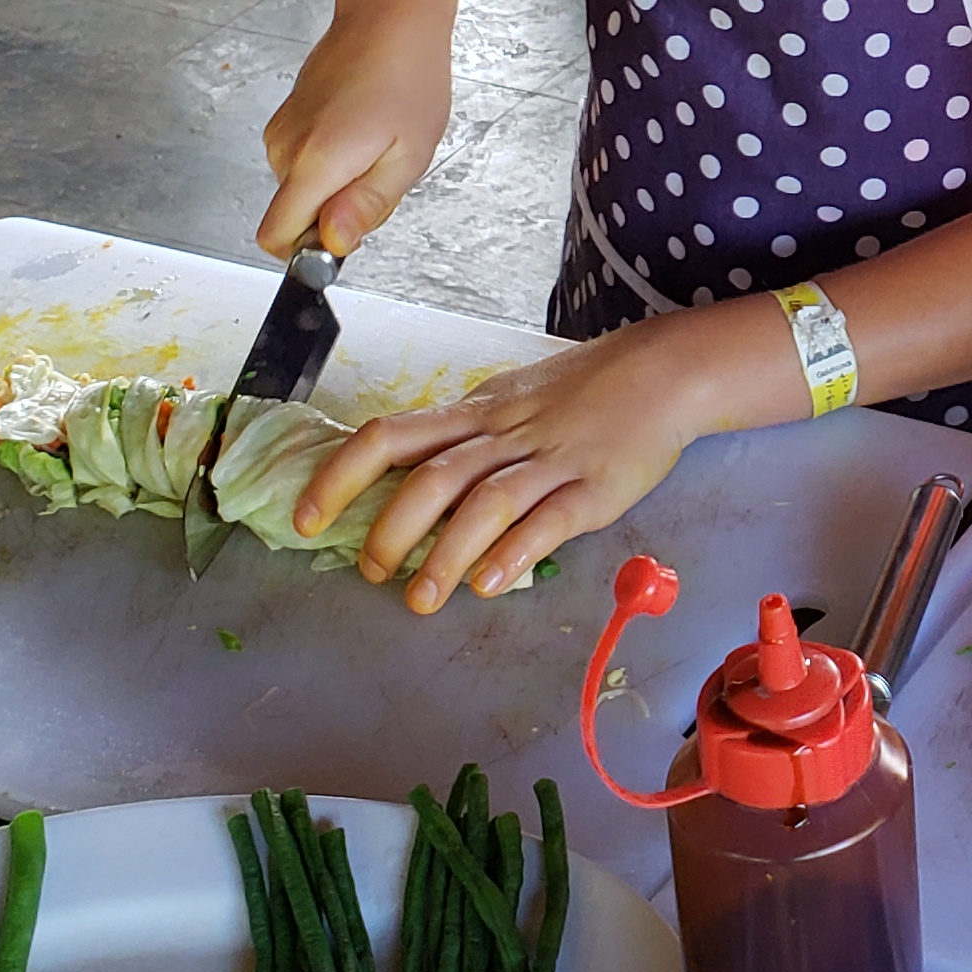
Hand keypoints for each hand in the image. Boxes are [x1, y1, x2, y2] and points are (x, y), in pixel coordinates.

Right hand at [257, 2, 454, 259]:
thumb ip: (367, 206)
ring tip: (376, 143)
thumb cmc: (408, 75)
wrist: (389, 13)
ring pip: (303, 190)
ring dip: (338, 183)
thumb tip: (333, 245)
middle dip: (337, 213)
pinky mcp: (285, 117)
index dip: (307, 253)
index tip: (344, 237)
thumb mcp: (409, 155)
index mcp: (315, 161)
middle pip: (296, 216)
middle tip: (380, 171)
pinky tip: (362, 128)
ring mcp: (281, 130)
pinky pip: (304, 163)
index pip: (275, 235)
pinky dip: (332, 159)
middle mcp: (285, 147)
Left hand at [296, 305, 783, 609]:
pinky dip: (515, 553)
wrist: (664, 372)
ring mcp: (550, 460)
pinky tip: (491, 585)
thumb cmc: (582, 392)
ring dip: (445, 554)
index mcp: (475, 414)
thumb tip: (406, 481)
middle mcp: (503, 435)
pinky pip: (548, 521)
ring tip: (422, 599)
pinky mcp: (593, 488)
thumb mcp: (511, 402)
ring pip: (484, 502)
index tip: (308, 518)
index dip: (340, 476)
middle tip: (372, 573)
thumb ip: (464, 441)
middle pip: (431, 477)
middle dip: (390, 529)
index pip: (391, 436)